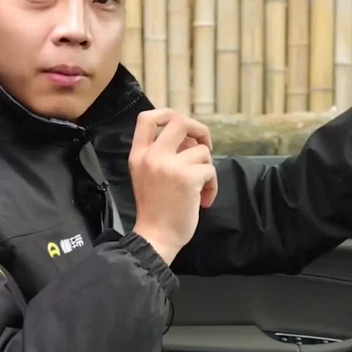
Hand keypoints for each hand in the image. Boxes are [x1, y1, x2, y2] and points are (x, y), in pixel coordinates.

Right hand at [129, 109, 217, 264]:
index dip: (167, 113)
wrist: (156, 237)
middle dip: (199, 130)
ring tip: (200, 187)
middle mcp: (152, 156)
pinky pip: (210, 170)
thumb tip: (190, 140)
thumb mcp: (146, 176)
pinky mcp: (187, 178)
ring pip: (201, 150)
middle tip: (204, 147)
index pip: (146, 118)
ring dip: (207, 168)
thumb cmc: (155, 210)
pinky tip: (203, 200)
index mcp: (139, 155)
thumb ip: (162, 155)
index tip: (181, 127)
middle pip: (179, 121)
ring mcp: (169, 166)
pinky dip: (212, 185)